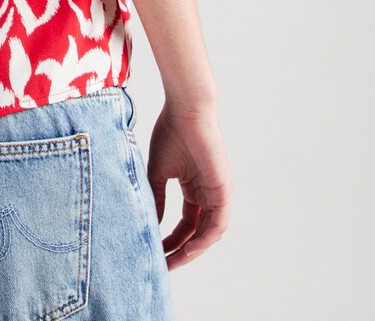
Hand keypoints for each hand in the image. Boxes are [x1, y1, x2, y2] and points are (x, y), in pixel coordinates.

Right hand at [146, 98, 231, 270]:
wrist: (185, 109)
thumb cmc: (171, 131)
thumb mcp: (158, 171)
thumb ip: (157, 198)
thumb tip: (152, 223)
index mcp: (193, 187)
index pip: (185, 224)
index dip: (171, 240)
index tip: (155, 252)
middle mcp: (207, 193)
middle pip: (197, 232)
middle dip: (181, 251)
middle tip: (164, 265)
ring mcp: (216, 192)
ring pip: (209, 232)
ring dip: (193, 250)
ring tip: (174, 261)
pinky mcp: (223, 189)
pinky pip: (218, 223)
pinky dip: (206, 238)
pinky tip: (190, 248)